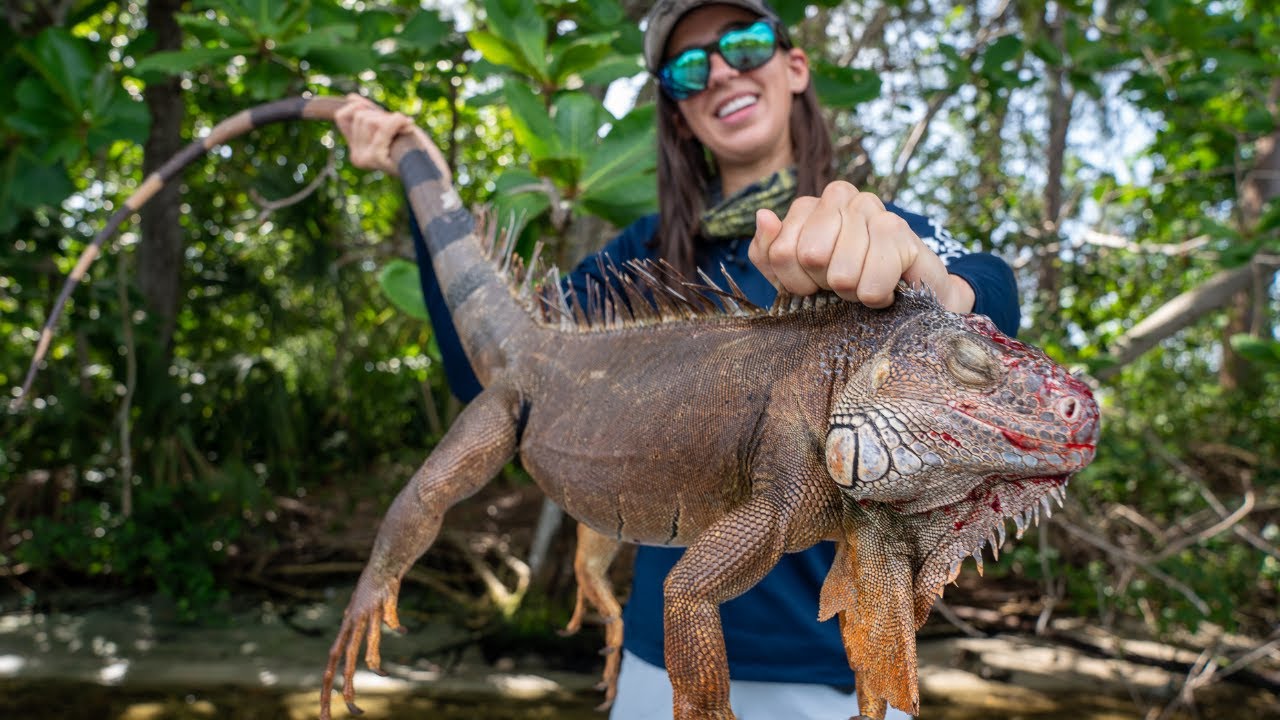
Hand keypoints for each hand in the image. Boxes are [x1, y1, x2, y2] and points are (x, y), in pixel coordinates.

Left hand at [320, 569, 404, 718]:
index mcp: (346, 630)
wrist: (384, 561)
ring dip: (363, 668)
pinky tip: (401, 629)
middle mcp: (352, 625)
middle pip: (341, 663)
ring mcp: (366, 614)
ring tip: (360, 694)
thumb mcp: (365, 611)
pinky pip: (387, 619)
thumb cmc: (374, 587)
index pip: (331, 663)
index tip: (325, 712)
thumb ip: (369, 627)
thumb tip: (390, 632)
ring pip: (360, 647)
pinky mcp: (381, 602)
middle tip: (329, 717)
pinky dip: (394, 624)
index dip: (326, 687)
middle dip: (336, 690)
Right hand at [333, 93, 452, 184]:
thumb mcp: (391, 129)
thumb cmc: (416, 149)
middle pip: (361, 116)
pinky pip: (382, 127)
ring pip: (370, 120)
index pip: (342, 116)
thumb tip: (351, 97)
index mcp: (357, 150)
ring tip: (406, 132)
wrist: (433, 174)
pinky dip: (396, 121)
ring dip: (392, 120)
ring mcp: (364, 158)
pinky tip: (409, 125)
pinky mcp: (375, 158)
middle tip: (403, 129)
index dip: (360, 107)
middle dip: (384, 116)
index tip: (383, 115)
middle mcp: (357, 157)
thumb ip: (371, 115)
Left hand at [747, 181, 975, 312]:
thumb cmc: (845, 284)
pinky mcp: (899, 227)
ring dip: (853, 293)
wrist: (905, 299)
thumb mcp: (794, 277)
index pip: (780, 251)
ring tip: (866, 282)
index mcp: (808, 205)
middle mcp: (838, 195)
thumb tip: (764, 216)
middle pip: (809, 257)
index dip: (796, 282)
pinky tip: (887, 286)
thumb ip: (768, 252)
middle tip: (843, 283)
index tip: (815, 285)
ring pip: (841, 274)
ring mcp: (870, 206)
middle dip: (825, 285)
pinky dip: (877, 298)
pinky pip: (871, 285)